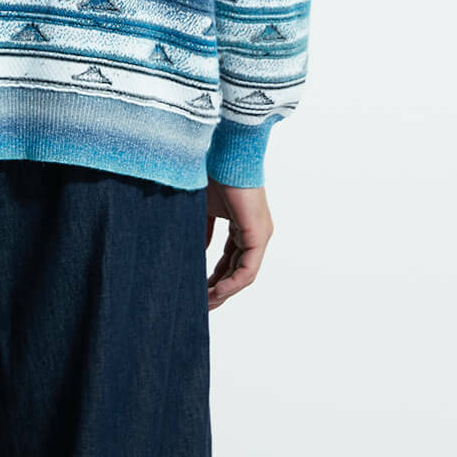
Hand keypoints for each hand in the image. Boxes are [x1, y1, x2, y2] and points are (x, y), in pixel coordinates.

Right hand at [205, 180, 272, 309]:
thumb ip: (203, 231)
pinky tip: (216, 292)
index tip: (197, 290)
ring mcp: (259, 235)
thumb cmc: (212, 172)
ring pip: (243, 275)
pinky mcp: (258, 234)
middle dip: (218, 290)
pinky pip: (247, 269)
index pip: (230, 261)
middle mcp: (255, 233)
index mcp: (243, 226)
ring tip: (205, 304)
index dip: (214, 277)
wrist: (224, 152)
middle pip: (237, 271)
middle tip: (201, 305)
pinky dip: (232, 283)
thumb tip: (198, 251)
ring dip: (224, 291)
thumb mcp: (204, 209)